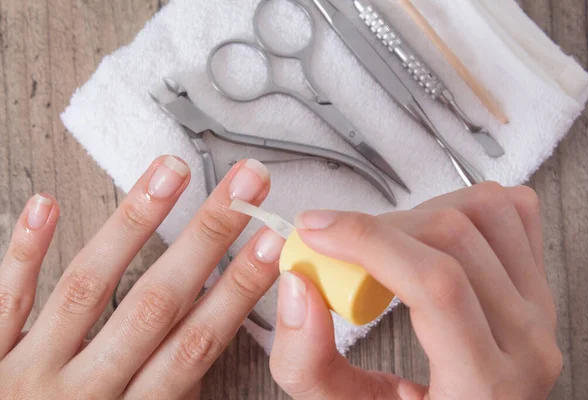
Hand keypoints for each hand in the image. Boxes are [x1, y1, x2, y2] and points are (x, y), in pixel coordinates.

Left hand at [0, 156, 284, 398]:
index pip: (196, 343)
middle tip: (242, 189)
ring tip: (169, 174)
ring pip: (87, 286)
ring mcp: (28, 371)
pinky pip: (2, 302)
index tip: (270, 244)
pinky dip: (26, 251)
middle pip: (154, 303)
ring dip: (133, 223)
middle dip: (206, 238)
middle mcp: (81, 392)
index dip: (238, 289)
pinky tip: (47, 204)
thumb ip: (165, 397)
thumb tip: (201, 349)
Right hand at [270, 182, 561, 398]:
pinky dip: (463, 204)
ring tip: (388, 243)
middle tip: (340, 247)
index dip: (368, 241)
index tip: (316, 230)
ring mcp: (539, 308)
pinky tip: (430, 233)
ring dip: (421, 211)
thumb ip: (307, 362)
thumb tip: (298, 285)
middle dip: (379, 228)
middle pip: (454, 238)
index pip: (435, 284)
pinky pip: (513, 210)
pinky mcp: (539, 284)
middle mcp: (525, 341)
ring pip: (486, 211)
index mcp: (483, 385)